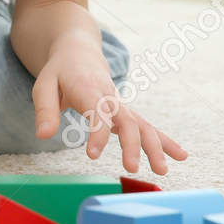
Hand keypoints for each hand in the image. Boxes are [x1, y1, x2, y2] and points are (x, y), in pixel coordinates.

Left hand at [31, 44, 186, 174]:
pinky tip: (181, 156)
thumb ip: (45, 111)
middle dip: (132, 144)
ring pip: (142, 124)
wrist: (78, 52)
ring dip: (155, 147)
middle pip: (127, 120)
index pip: (97, 112)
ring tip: (162, 170)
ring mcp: (120, 105)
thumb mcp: (43, 86)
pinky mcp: (126, 112)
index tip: (92, 155)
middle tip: (132, 168)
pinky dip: (165, 140)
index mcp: (88, 89)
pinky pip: (147, 126)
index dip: (97, 133)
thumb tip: (43, 135)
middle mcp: (109, 97)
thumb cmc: (59, 72)